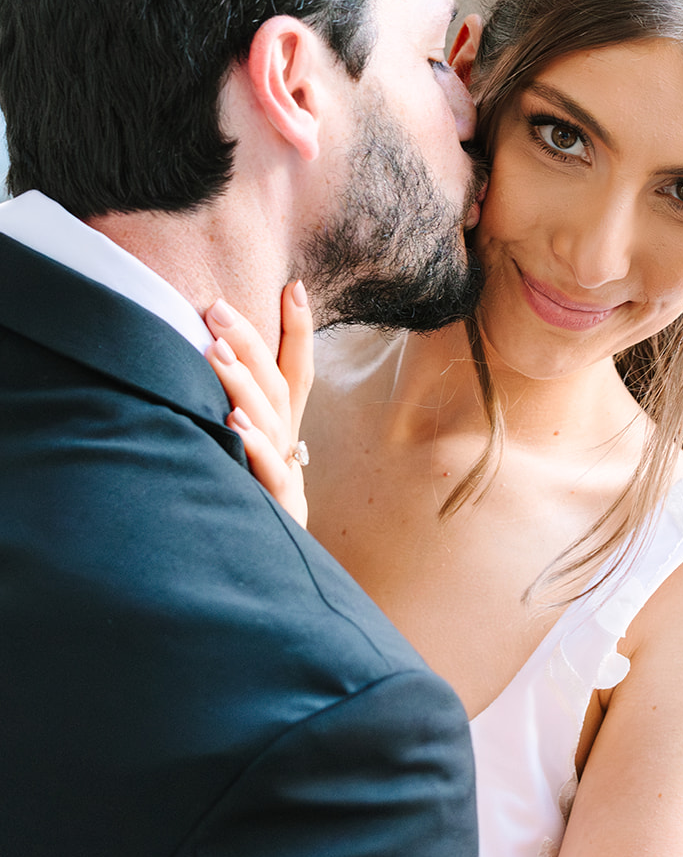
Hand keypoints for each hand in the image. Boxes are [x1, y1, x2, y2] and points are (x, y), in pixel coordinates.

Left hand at [205, 282, 314, 526]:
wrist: (274, 570)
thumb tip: (209, 358)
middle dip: (250, 341)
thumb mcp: (252, 448)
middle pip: (277, 383)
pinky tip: (232, 422)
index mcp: (286, 425)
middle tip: (217, 306)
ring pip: (269, 418)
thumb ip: (242, 408)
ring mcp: (284, 471)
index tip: (294, 286)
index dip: (300, 329)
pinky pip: (266, 469)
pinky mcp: (277, 503)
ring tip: (217, 353)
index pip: (299, 369)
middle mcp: (289, 441)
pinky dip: (252, 444)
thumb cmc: (253, 499)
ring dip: (243, 384)